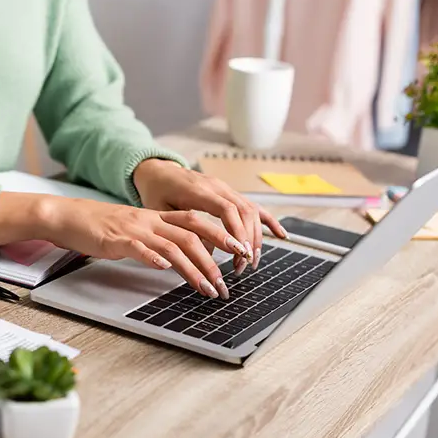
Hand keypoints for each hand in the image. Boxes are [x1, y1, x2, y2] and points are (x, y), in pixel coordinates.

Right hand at [10, 195, 253, 298]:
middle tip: (231, 277)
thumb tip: (178, 259)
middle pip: (192, 234)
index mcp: (157, 217)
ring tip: (208, 287)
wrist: (69, 217)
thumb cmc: (101, 227)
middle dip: (216, 256)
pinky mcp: (115, 239)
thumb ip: (158, 240)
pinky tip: (164, 268)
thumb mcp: (135, 230)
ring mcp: (134, 229)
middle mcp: (150, 220)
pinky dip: (153, 257)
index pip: (197, 221)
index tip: (240, 251)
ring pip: (172, 245)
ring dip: (194, 268)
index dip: (221, 234)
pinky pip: (138, 246)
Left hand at [133, 159, 287, 273]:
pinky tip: (281, 236)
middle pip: (244, 212)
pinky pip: (254, 206)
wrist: (158, 171)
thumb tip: (207, 252)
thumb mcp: (162, 212)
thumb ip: (182, 229)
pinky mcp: (230, 193)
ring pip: (251, 210)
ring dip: (255, 237)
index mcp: (199, 190)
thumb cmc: (156, 192)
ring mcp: (226, 188)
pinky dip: (269, 221)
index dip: (237, 231)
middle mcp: (217, 187)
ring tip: (250, 261)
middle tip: (242, 265)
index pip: (226, 210)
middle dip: (247, 240)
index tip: (241, 253)